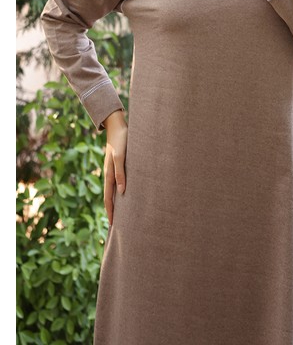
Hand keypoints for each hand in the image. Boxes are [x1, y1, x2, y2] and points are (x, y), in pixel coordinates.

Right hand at [103, 110, 127, 224]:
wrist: (118, 125)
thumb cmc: (121, 140)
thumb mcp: (121, 156)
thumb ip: (121, 173)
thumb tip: (121, 192)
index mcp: (109, 174)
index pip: (108, 198)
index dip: (110, 211)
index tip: (112, 225)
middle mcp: (110, 173)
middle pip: (110, 196)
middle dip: (113, 210)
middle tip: (117, 225)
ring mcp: (114, 169)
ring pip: (114, 189)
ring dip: (117, 201)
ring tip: (122, 213)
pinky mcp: (119, 164)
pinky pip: (119, 181)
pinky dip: (120, 190)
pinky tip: (126, 193)